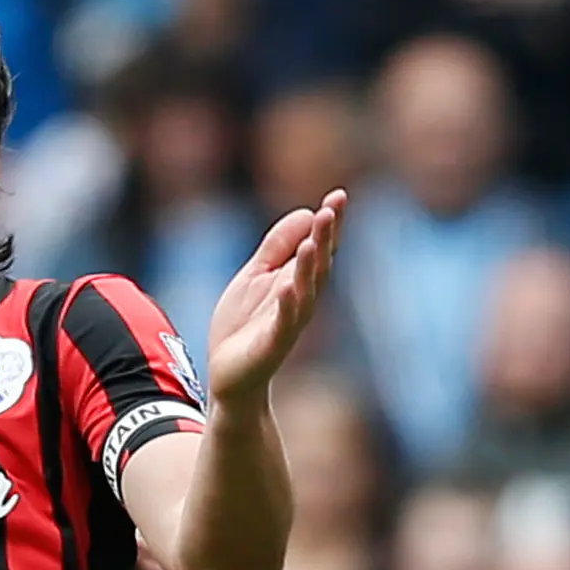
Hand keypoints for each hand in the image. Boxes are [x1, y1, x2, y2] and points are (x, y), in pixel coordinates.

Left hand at [205, 191, 345, 410]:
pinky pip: (283, 324)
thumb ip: (277, 247)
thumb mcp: (256, 275)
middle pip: (316, 265)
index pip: (318, 248)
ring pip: (304, 292)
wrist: (231, 374)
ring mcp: (288, 323)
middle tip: (331, 211)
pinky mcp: (272, 344)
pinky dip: (286, 306)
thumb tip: (307, 213)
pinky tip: (288, 288)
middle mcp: (299, 299)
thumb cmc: (245, 324)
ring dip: (308, 268)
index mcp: (295, 280)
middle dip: (324, 239)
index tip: (339, 195)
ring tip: (311, 242)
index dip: (330, 224)